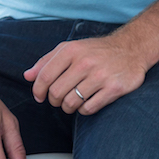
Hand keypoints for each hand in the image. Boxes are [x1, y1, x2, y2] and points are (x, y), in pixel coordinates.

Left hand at [24, 35, 149, 115]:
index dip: (38, 90)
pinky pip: (89, 108)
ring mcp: (100, 76)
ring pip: (71, 103)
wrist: (131, 49)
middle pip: (56, 92)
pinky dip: (84, 110)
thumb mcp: (70, 49)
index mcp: (71, 50)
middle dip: (54, 101)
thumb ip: (46, 61)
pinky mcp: (113, 89)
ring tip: (72, 102)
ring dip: (68, 107)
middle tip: (59, 100)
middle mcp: (84, 62)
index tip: (39, 97)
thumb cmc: (96, 51)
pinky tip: (87, 102)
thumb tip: (27, 76)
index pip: (44, 76)